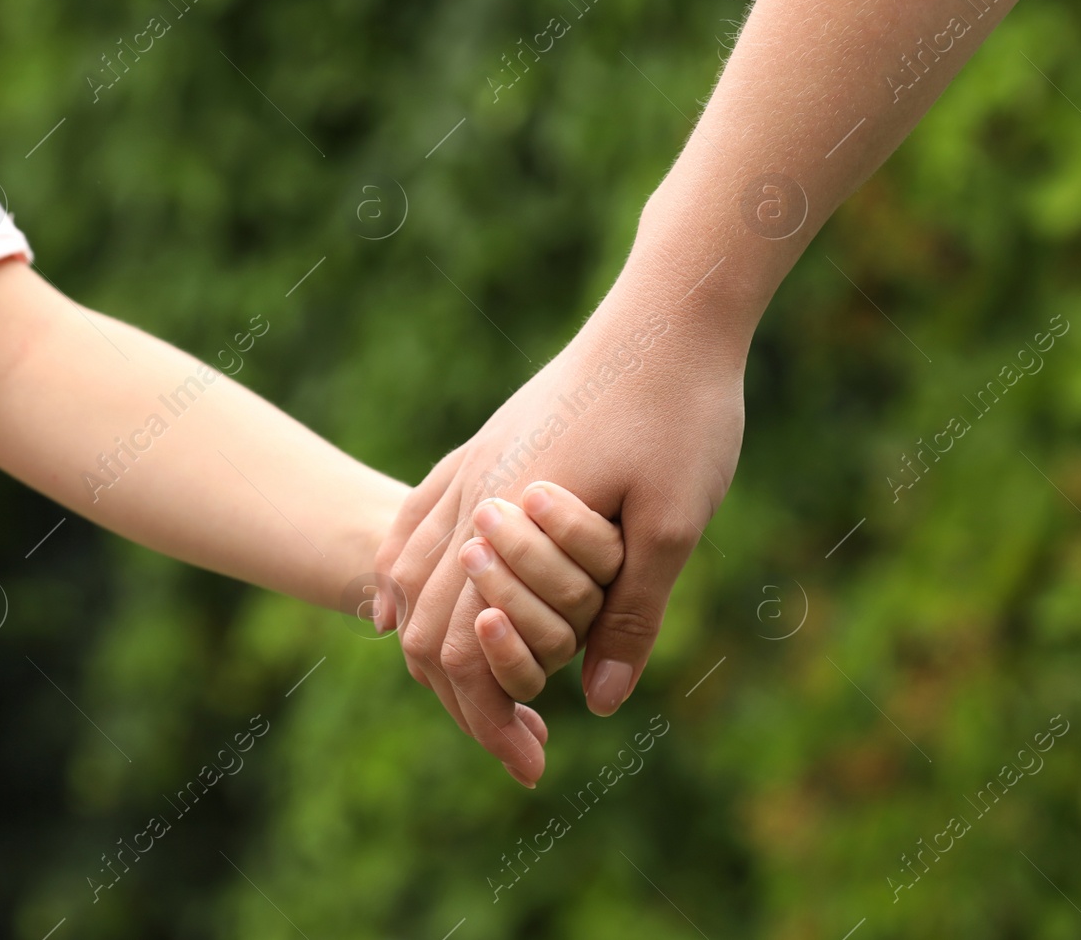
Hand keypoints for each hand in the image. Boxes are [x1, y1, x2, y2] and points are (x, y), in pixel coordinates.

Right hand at [374, 287, 744, 781]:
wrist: (668, 312)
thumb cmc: (680, 413)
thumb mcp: (675, 524)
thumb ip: (633, 615)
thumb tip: (599, 703)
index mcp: (512, 521)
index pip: (463, 649)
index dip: (490, 720)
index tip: (532, 768)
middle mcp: (474, 495)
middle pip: (425, 622)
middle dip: (461, 699)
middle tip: (516, 748)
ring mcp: (474, 463)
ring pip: (409, 570)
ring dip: (430, 642)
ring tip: (467, 693)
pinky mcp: (487, 442)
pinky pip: (414, 515)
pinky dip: (402, 572)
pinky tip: (400, 601)